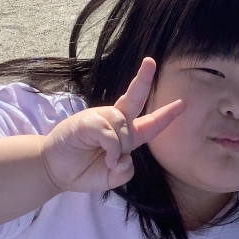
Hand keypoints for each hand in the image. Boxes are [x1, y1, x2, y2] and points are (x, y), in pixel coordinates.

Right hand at [40, 58, 184, 192]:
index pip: (149, 123)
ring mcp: (100, 118)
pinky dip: (111, 147)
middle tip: (151, 61)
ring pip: (124, 124)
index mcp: (125, 135)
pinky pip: (109, 131)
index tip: (182, 103)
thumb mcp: (113, 177)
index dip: (166, 115)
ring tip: (108, 160)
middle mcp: (114, 121)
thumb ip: (126, 170)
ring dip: (121, 146)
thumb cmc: (84, 171)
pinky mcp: (86, 120)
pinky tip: (106, 157)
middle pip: (134, 98)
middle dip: (144, 79)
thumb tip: (126, 155)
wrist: (57, 172)